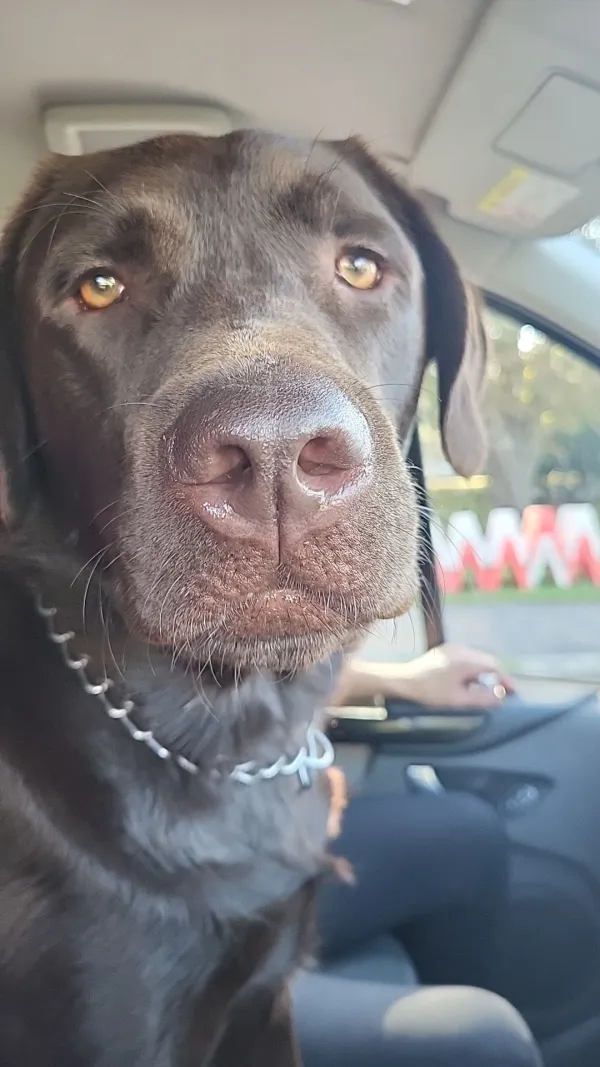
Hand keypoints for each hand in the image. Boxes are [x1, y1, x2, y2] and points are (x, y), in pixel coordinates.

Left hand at [385, 644, 513, 709]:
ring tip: (484, 691)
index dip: (506, 680)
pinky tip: (468, 684)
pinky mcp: (446, 651)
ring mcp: (453, 648)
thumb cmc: (429, 692)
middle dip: (496, 678)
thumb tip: (501, 699)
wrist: (403, 682)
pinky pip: (467, 659)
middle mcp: (461, 650)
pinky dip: (473, 670)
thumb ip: (482, 699)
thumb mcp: (458, 700)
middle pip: (487, 662)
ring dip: (484, 674)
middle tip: (501, 694)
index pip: (495, 667)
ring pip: (477, 660)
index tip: (514, 692)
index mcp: (466, 660)